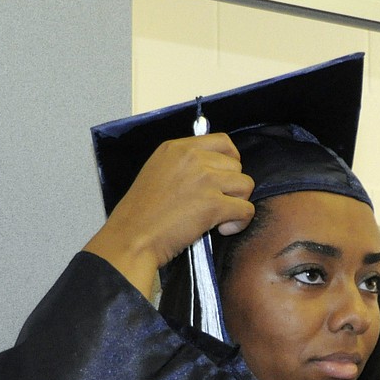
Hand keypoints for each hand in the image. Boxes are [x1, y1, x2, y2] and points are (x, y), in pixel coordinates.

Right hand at [84, 133, 255, 296]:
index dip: (230, 162)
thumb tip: (211, 172)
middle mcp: (193, 158)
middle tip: (215, 204)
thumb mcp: (157, 173)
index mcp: (177, 148)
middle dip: (232, 187)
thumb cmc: (140, 214)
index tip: (223, 179)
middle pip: (237, 166)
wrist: (132, 237)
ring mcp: (205, 180)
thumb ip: (183, 166)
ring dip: (237, 203)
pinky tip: (223, 229)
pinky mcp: (213, 205)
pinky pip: (246, 210)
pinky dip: (240, 222)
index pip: (223, 142)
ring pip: (246, 185)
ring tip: (219, 218)